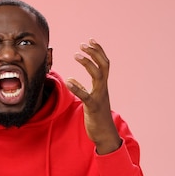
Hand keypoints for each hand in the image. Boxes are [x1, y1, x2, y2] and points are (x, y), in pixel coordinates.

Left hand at [66, 39, 120, 154]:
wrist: (105, 135)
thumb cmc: (97, 117)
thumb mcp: (91, 100)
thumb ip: (83, 88)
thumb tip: (71, 79)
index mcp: (102, 86)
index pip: (104, 64)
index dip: (98, 51)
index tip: (90, 41)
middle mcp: (103, 89)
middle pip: (103, 66)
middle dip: (94, 53)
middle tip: (83, 44)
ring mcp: (100, 97)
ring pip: (98, 76)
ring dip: (88, 64)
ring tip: (76, 55)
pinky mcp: (93, 107)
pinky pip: (86, 95)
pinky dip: (77, 87)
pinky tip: (68, 80)